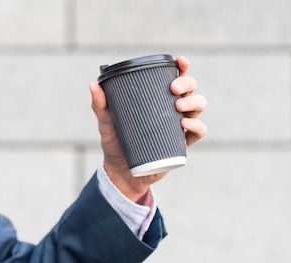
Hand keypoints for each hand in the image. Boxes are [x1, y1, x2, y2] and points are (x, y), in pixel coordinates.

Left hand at [89, 55, 207, 202]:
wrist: (121, 173)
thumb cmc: (116, 144)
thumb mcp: (107, 123)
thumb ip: (100, 105)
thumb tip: (93, 84)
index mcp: (158, 99)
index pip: (174, 78)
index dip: (182, 67)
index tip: (180, 61)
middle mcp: (172, 109)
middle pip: (190, 89)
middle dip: (187, 83)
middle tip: (173, 89)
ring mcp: (179, 126)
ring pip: (198, 106)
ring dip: (193, 102)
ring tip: (178, 106)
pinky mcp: (182, 144)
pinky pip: (198, 132)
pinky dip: (196, 126)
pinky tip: (185, 124)